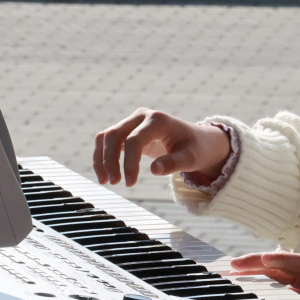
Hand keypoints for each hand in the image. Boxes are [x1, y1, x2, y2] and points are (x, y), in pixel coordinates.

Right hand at [93, 108, 231, 186]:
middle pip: (115, 134)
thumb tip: (155, 170)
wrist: (198, 141)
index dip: (129, 162)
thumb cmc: (195, 149)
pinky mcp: (128, 130)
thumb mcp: (191, 158)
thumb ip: (173, 163)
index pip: (134, 140)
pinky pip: (108, 141)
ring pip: (107, 136)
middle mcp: (142, 116)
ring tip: (105, 181)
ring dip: (101, 158)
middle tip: (114, 183)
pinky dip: (103, 157)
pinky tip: (105, 174)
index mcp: (158, 120)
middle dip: (109, 160)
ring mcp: (133, 121)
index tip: (130, 183)